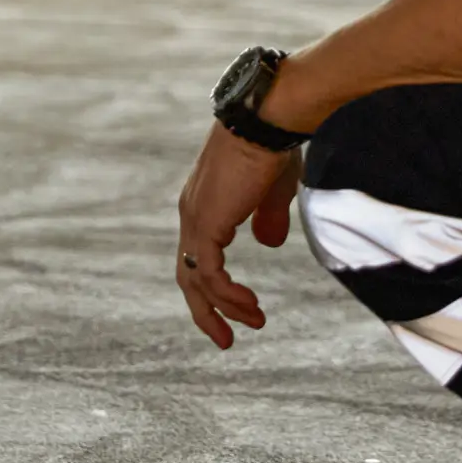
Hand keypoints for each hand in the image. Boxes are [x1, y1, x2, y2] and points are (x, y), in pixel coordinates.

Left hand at [176, 121, 301, 348]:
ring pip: (197, 280)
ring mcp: (195, 218)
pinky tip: (250, 305)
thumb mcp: (273, 190)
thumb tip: (268, 244)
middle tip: (227, 340)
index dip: (213, 286)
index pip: (198, 254)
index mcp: (205, 203)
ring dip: (225, 307)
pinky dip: (227, 295)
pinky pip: (207, 273)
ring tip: (255, 322)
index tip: (238, 308)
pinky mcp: (205, 224)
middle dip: (207, 311)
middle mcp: (193, 212)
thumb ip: (268, 218)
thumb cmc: (273, 147)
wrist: (266, 122)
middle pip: (188, 275)